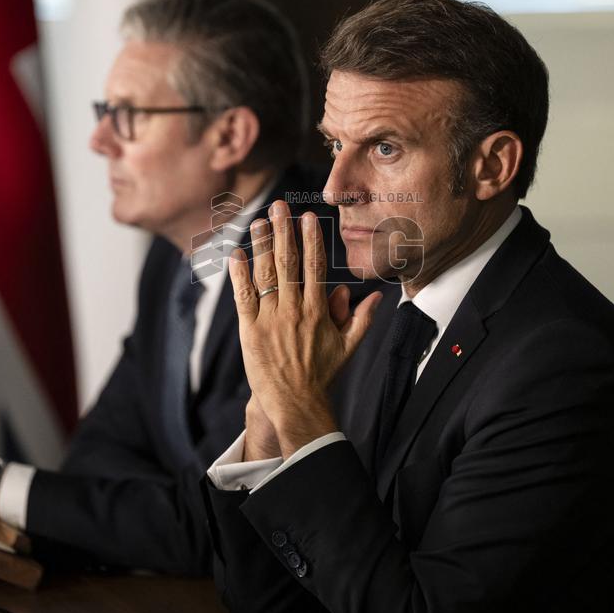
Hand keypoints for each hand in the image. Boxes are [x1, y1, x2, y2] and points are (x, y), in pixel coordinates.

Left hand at [230, 201, 380, 457]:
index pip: (314, 267)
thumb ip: (362, 318)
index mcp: (318, 311)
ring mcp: (271, 320)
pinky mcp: (250, 332)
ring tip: (259, 222)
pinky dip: (239, 276)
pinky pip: (244, 298)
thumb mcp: (348, 346)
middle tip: (280, 208)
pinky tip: (236, 255)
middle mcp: (294, 311)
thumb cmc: (322, 375)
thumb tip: (377, 295)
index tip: (307, 218)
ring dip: (261, 246)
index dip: (310, 240)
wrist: (296, 404)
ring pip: (265, 275)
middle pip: (288, 264)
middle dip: (283, 232)